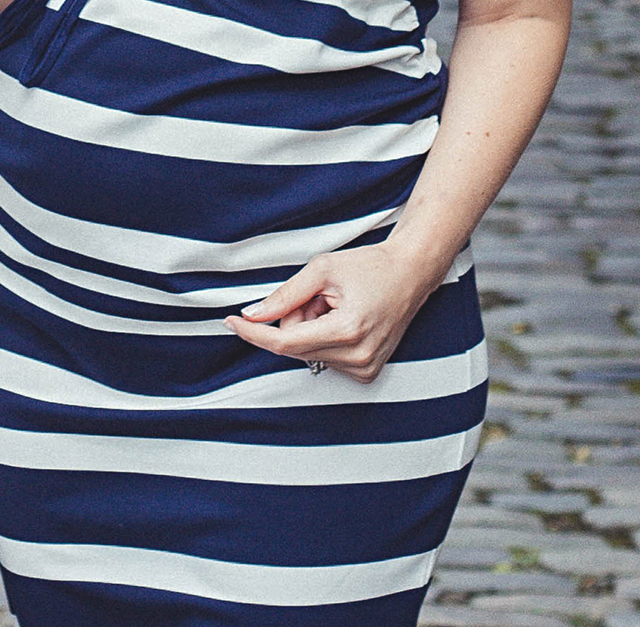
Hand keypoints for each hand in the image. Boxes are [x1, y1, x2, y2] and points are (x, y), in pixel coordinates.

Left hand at [225, 237, 439, 385]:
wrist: (411, 274)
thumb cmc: (369, 266)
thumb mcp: (322, 269)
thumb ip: (285, 295)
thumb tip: (252, 315)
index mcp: (346, 331)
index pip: (285, 343)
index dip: (253, 334)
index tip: (229, 322)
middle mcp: (357, 358)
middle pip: (295, 346)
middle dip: (294, 318)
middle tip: (319, 294)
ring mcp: (365, 369)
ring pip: (308, 352)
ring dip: (311, 327)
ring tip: (337, 304)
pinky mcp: (368, 373)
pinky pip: (325, 358)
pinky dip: (324, 337)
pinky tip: (345, 318)